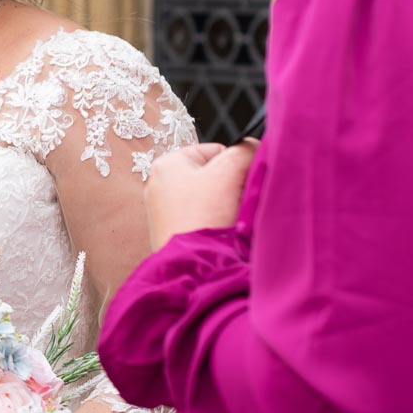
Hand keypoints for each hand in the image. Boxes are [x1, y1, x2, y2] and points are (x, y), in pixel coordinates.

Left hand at [144, 141, 258, 251]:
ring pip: (209, 197)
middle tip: (237, 201)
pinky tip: (220, 231)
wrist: (193, 266)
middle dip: (230, 185)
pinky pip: (202, 217)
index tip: (242, 181)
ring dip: (226, 204)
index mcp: (167, 163)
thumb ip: (244, 151)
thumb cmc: (204, 216)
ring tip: (229, 218)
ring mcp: (163, 210)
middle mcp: (159, 184)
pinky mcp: (171, 232)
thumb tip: (253, 146)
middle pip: (211, 174)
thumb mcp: (229, 173)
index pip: (214, 150)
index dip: (235, 164)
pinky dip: (216, 221)